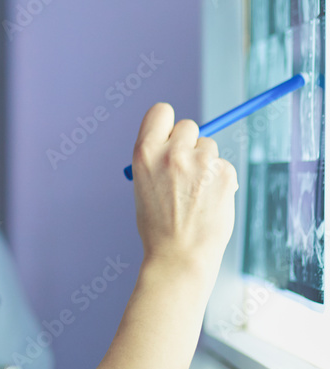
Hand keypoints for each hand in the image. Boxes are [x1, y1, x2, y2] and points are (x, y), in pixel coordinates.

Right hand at [131, 103, 237, 277]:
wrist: (179, 256)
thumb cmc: (158, 226)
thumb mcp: (143, 186)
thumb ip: (158, 160)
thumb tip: (180, 142)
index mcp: (144, 153)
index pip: (160, 112)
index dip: (167, 123)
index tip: (170, 135)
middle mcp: (171, 152)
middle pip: (188, 126)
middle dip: (189, 143)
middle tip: (186, 171)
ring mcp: (200, 162)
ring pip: (209, 147)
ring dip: (206, 164)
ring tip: (196, 194)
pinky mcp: (224, 173)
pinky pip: (225, 166)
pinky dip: (220, 180)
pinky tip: (210, 202)